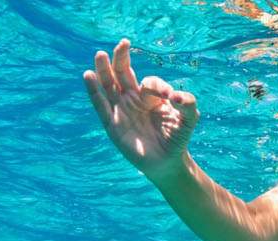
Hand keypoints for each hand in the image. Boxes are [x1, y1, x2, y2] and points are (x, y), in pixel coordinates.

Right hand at [82, 39, 199, 180]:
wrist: (168, 162)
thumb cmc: (178, 138)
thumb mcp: (189, 119)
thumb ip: (189, 103)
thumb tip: (176, 96)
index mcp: (151, 96)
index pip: (149, 82)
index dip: (157, 86)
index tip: (170, 97)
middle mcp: (134, 99)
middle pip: (123, 73)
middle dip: (122, 58)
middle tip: (123, 43)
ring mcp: (121, 110)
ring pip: (109, 85)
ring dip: (104, 70)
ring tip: (99, 55)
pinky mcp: (112, 125)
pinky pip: (101, 105)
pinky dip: (94, 91)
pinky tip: (88, 76)